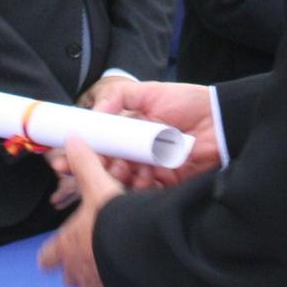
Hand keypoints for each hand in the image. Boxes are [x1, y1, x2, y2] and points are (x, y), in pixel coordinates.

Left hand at [37, 136, 125, 286]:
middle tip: (87, 265)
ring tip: (106, 283)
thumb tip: (73, 139)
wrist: (138, 249)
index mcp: (68, 245)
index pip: (48, 256)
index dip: (49, 255)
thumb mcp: (99, 187)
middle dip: (77, 272)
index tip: (49, 258)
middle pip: (69, 278)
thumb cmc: (115, 220)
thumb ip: (85, 164)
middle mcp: (78, 271)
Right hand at [53, 77, 218, 191]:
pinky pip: (145, 193)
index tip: (61, 156)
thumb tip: (95, 111)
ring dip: (114, 177)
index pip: (101, 144)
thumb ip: (122, 96)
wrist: (225, 123)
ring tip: (116, 170)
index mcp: (133, 133)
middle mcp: (139, 154)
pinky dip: (137, 189)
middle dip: (90, 168)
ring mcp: (152, 171)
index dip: (82, 150)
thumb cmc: (191, 104)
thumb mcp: (153, 92)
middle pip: (107, 166)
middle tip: (77, 169)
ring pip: (122, 181)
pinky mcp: (167, 187)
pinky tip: (137, 180)